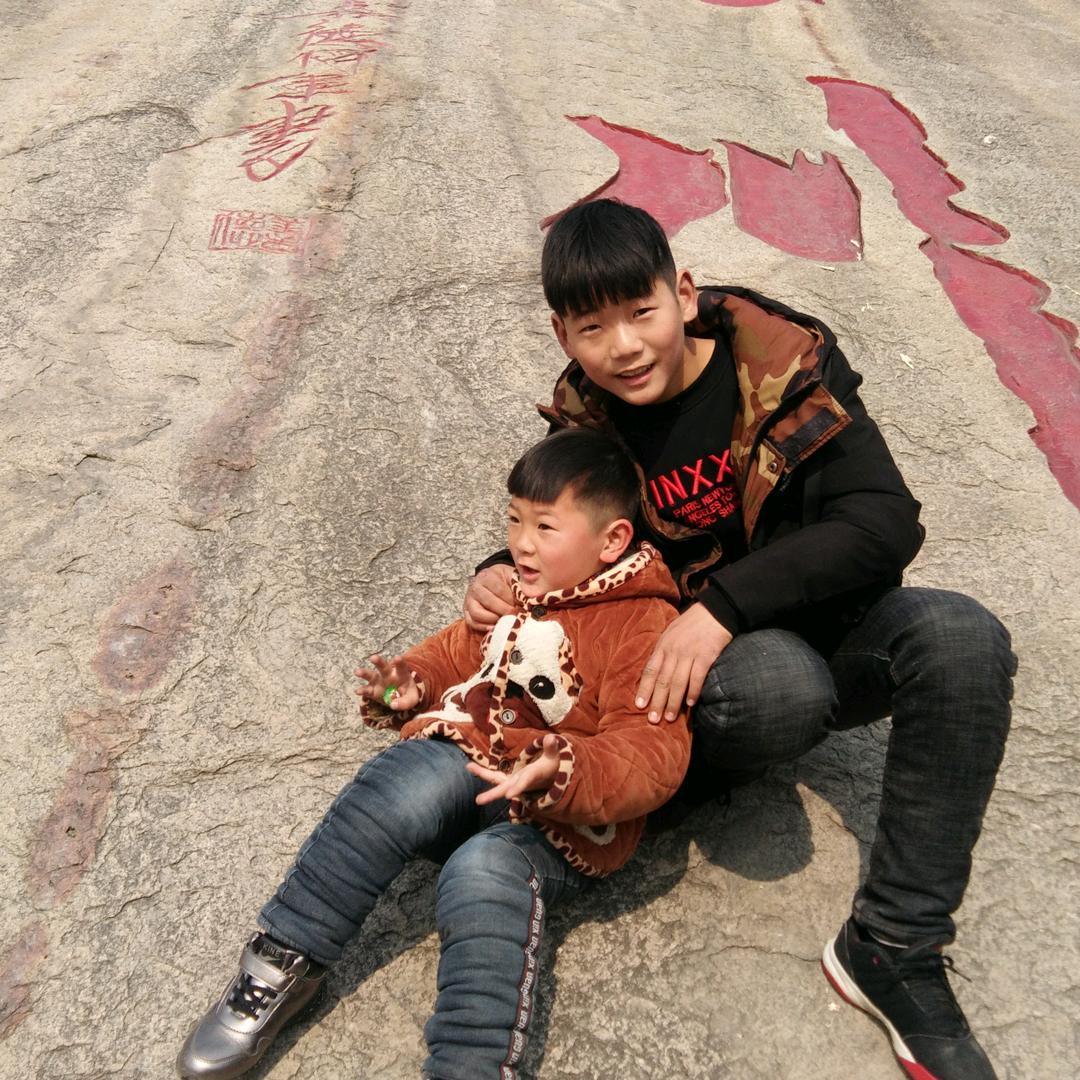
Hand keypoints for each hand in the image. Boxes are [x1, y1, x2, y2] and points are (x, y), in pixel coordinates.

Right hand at [354, 654, 420, 711]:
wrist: (400, 700)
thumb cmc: (408, 695)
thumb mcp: (411, 700)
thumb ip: (405, 702)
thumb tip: (393, 705)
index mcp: (401, 674)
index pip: (401, 666)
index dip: (399, 662)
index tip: (397, 658)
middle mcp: (389, 675)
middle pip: (384, 666)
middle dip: (378, 662)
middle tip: (373, 658)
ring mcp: (379, 682)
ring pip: (371, 675)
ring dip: (365, 673)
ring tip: (357, 672)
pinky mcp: (373, 691)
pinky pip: (367, 690)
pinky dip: (362, 690)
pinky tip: (358, 691)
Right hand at [463, 563, 515, 629]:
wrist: (492, 580)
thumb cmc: (505, 580)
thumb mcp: (513, 577)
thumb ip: (521, 584)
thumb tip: (533, 596)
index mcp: (487, 575)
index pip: (498, 589)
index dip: (510, 600)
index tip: (521, 606)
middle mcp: (475, 586)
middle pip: (489, 602)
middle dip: (505, 611)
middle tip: (516, 616)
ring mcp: (469, 600)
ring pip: (478, 613)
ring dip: (494, 619)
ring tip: (506, 621)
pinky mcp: (466, 611)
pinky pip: (472, 622)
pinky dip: (483, 627)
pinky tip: (495, 627)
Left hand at [466, 733, 560, 804]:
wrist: (550, 780)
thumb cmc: (551, 768)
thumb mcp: (553, 758)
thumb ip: (551, 749)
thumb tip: (550, 738)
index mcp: (532, 777)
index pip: (525, 783)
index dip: (518, 788)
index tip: (509, 795)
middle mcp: (520, 782)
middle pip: (505, 788)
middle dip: (493, 794)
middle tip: (478, 801)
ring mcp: (513, 781)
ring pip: (496, 781)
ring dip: (483, 774)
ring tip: (469, 767)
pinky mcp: (508, 779)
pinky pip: (494, 776)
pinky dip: (483, 772)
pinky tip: (470, 766)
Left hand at [635, 603, 732, 722]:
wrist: (716, 610)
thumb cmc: (693, 622)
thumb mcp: (672, 632)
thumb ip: (664, 650)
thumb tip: (656, 670)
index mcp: (663, 645)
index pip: (650, 670)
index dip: (644, 689)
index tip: (639, 705)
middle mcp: (673, 650)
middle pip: (662, 680)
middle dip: (657, 702)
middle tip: (653, 720)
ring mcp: (689, 653)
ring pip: (678, 682)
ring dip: (673, 702)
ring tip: (670, 718)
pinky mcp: (706, 655)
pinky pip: (697, 678)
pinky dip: (693, 692)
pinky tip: (691, 704)